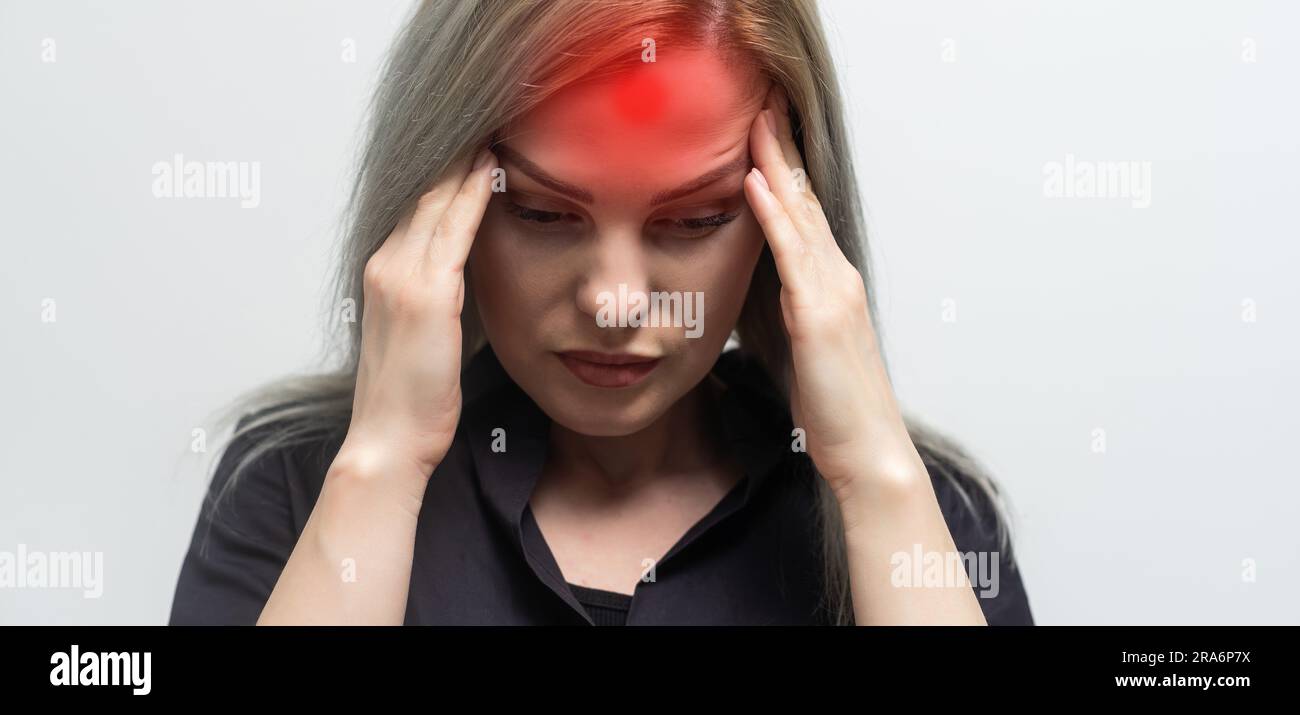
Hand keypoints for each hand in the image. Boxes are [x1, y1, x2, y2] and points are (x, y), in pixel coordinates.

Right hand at [341, 148, 497, 478]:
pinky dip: (473, 193)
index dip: (444, 174)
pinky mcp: (426, 292)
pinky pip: (453, 228)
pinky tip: (493, 167)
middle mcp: (386, 264)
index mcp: (383, 273)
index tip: (473, 144)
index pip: (417, 207)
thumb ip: (435, 302)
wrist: (388, 441)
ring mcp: (401, 275)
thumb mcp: (421, 339)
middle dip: (455, 156)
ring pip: (436, 200)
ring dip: (465, 163)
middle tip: (488, 119)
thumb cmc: (412, 401)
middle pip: (424, 192)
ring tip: (495, 128)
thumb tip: (461, 285)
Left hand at [742, 86, 927, 515]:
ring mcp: (832, 294)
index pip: (804, 216)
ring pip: (800, 216)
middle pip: (805, 201)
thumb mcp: (808, 351)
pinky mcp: (819, 316)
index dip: (785, 172)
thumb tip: (766, 298)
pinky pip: (791, 255)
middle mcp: (837, 279)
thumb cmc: (836, 410)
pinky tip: (755, 184)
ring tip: (754, 121)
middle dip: (782, 150)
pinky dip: (773, 216)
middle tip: (762, 103)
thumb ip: (790, 316)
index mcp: (832, 286)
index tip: (764, 132)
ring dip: (775, 165)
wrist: (869, 452)